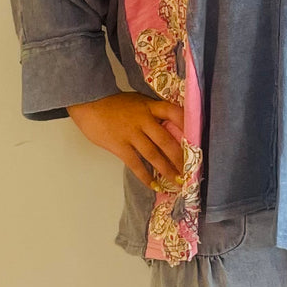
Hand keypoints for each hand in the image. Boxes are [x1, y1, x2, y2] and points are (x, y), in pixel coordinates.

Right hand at [67, 93, 184, 188]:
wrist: (89, 103)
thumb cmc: (113, 103)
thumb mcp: (137, 101)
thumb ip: (151, 112)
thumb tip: (169, 127)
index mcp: (149, 105)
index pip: (174, 112)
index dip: (187, 124)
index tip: (197, 137)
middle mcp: (143, 119)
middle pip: (166, 139)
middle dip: (180, 156)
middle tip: (191, 170)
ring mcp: (131, 133)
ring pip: (154, 154)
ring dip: (167, 169)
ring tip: (177, 180)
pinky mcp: (119, 145)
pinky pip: (135, 163)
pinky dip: (145, 175)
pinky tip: (153, 184)